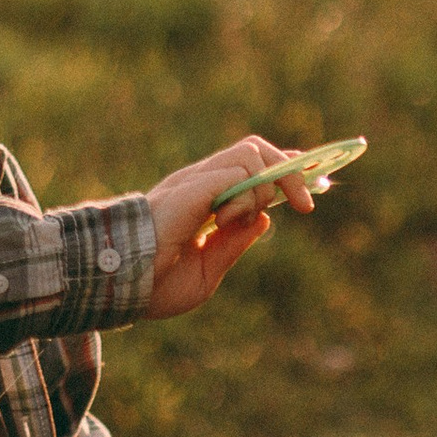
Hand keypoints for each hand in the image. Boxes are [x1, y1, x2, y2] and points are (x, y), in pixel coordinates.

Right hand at [140, 137, 315, 320]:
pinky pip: (238, 172)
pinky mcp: (193, 186)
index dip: (284, 170)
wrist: (122, 286)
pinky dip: (248, 195)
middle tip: (307, 206)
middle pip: (257, 150)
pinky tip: (228, 220)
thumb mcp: (208, 270)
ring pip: (251, 153)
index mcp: (204, 203)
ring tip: (246, 220)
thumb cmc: (155, 286)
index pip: (252, 169)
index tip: (314, 178)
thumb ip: (235, 243)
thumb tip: (264, 220)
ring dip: (266, 187)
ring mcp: (196, 181)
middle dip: (290, 172)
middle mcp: (202, 184)